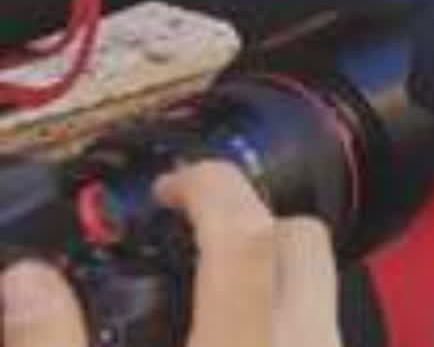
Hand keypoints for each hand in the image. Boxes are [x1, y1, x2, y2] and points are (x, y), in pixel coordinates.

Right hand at [0, 163, 341, 346]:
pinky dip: (282, 319)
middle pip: (302, 240)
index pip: (248, 233)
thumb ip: (53, 345)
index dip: (209, 187)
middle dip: (248, 219)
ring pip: (319, 286)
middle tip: (187, 236)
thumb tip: (27, 284)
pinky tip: (237, 338)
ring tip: (203, 297)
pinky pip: (320, 329)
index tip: (172, 187)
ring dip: (268, 274)